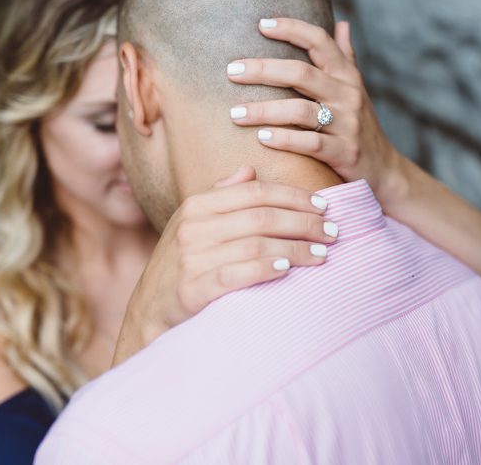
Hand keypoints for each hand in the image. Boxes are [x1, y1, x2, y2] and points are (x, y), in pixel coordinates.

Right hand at [113, 166, 335, 364]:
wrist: (148, 312)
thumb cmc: (181, 265)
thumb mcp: (194, 224)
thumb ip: (222, 196)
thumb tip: (249, 169)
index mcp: (197, 205)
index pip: (255, 192)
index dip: (293, 196)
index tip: (323, 205)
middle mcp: (193, 227)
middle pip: (262, 217)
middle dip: (304, 222)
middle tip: (332, 232)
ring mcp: (191, 258)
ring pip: (256, 245)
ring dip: (295, 249)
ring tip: (322, 254)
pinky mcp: (192, 289)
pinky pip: (236, 275)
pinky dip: (265, 270)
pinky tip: (288, 271)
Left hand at [227, 18, 401, 198]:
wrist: (384, 169)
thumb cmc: (360, 125)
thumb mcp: (356, 89)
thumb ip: (346, 57)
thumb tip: (341, 23)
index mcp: (347, 76)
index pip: (320, 42)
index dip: (292, 29)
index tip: (261, 24)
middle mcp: (348, 95)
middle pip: (302, 74)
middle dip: (263, 70)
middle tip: (231, 71)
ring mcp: (347, 124)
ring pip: (301, 111)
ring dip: (264, 110)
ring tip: (235, 114)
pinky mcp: (344, 152)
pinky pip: (310, 143)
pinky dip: (284, 140)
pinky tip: (261, 138)